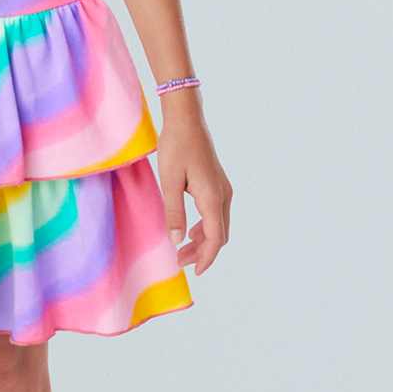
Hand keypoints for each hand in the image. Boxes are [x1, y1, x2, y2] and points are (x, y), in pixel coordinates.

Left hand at [157, 98, 230, 275]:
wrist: (187, 119)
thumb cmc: (176, 146)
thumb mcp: (169, 181)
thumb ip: (173, 212)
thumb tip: (176, 241)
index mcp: (213, 197)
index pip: (215, 238)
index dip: (206, 258)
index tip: (195, 271)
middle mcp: (223, 195)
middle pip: (219, 234)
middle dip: (202, 252)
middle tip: (180, 262)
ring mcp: (223, 189)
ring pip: (218, 224)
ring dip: (203, 239)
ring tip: (182, 250)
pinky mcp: (217, 183)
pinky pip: (216, 213)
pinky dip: (205, 226)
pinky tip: (189, 229)